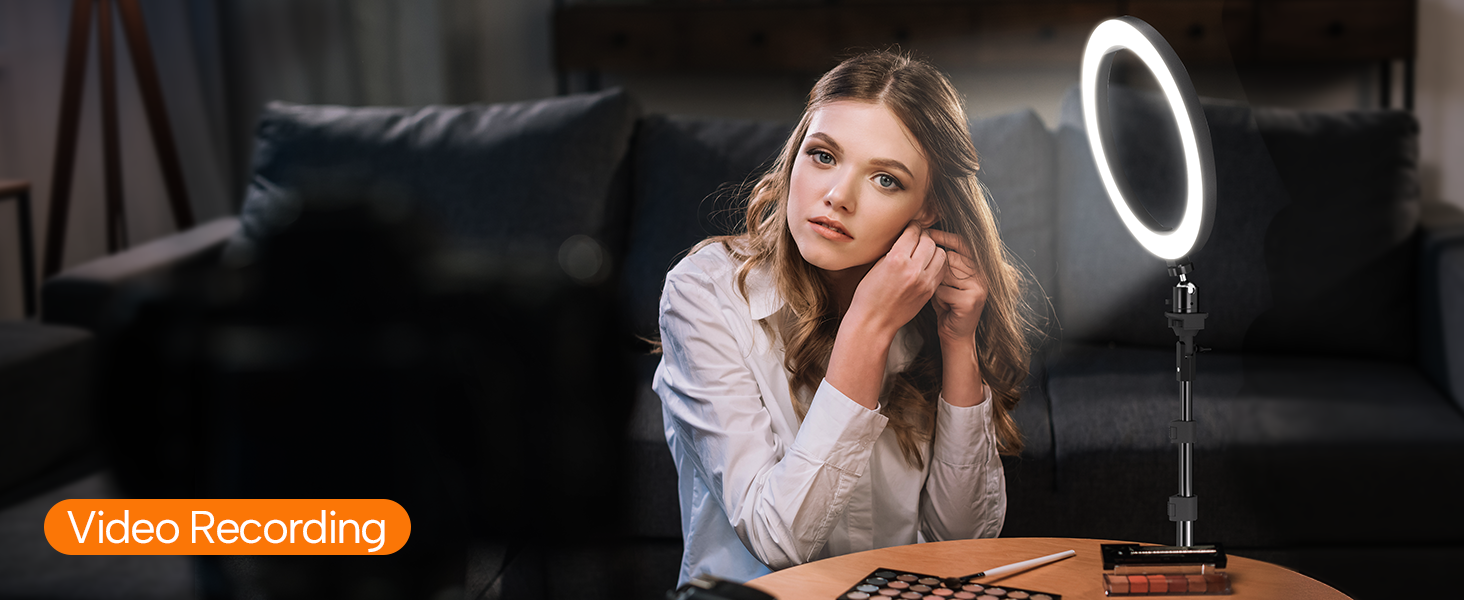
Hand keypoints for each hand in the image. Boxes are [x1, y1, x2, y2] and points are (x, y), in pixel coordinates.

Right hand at [848, 223, 947, 337]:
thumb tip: (907, 238)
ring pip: (940, 254)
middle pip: (929, 241)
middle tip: (918, 238)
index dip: (913, 226)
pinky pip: (941, 270)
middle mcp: (913, 270)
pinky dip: (937, 264)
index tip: (912, 226)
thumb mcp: (876, 266)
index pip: (913, 232)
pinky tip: (928, 265)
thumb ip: (894, 251)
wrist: (874, 322)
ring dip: (933, 249)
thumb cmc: (869, 295)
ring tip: (924, 252)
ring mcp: (924, 282)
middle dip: (923, 236)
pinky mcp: (929, 291)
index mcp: (896, 260)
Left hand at [926, 229, 988, 343]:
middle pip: (950, 258)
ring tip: (942, 297)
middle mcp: (982, 275)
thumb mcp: (947, 278)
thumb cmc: (947, 303)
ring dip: (936, 285)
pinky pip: (942, 290)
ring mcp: (979, 287)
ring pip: (945, 274)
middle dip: (937, 269)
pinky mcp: (971, 300)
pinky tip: (944, 306)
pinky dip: (937, 298)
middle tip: (937, 283)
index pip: (962, 243)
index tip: (927, 232)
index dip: (945, 237)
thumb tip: (927, 236)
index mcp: (978, 267)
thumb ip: (944, 261)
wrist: (954, 333)